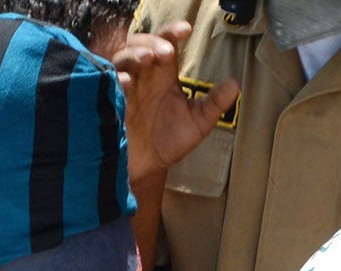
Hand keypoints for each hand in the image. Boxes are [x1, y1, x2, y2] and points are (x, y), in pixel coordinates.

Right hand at [111, 22, 237, 185]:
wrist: (145, 170)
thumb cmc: (166, 143)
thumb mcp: (196, 124)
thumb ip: (214, 104)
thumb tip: (235, 85)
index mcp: (163, 76)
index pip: (166, 44)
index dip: (173, 32)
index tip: (185, 30)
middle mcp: (143, 77)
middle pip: (141, 44)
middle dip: (152, 43)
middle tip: (166, 53)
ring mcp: (124, 89)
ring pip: (121, 59)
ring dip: (133, 55)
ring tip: (146, 61)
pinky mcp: (109, 105)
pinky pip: (105, 85)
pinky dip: (114, 80)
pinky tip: (125, 82)